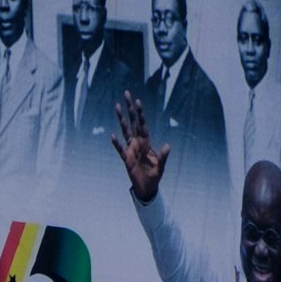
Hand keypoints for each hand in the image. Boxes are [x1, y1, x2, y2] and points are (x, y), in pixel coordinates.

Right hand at [111, 88, 166, 203]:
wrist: (147, 187)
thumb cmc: (155, 175)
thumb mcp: (161, 166)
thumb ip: (163, 156)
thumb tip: (167, 145)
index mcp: (147, 142)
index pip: (143, 124)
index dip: (140, 113)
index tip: (138, 101)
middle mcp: (138, 142)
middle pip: (133, 122)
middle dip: (130, 108)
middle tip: (126, 94)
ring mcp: (130, 149)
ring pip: (124, 130)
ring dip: (121, 119)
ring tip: (116, 106)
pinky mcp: (125, 158)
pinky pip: (120, 149)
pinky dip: (117, 143)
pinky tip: (113, 136)